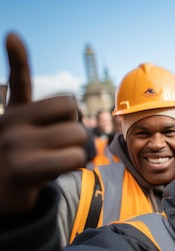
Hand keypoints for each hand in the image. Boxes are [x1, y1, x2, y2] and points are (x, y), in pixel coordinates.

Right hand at [0, 33, 86, 214]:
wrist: (1, 200)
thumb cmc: (22, 163)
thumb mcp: (26, 135)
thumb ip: (44, 115)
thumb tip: (52, 90)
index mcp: (13, 113)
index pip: (19, 81)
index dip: (18, 58)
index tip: (13, 37)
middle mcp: (10, 123)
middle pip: (70, 108)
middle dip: (76, 125)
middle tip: (63, 142)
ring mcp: (15, 144)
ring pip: (77, 134)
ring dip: (79, 150)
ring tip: (60, 159)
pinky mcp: (24, 168)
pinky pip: (73, 156)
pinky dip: (77, 163)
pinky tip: (60, 168)